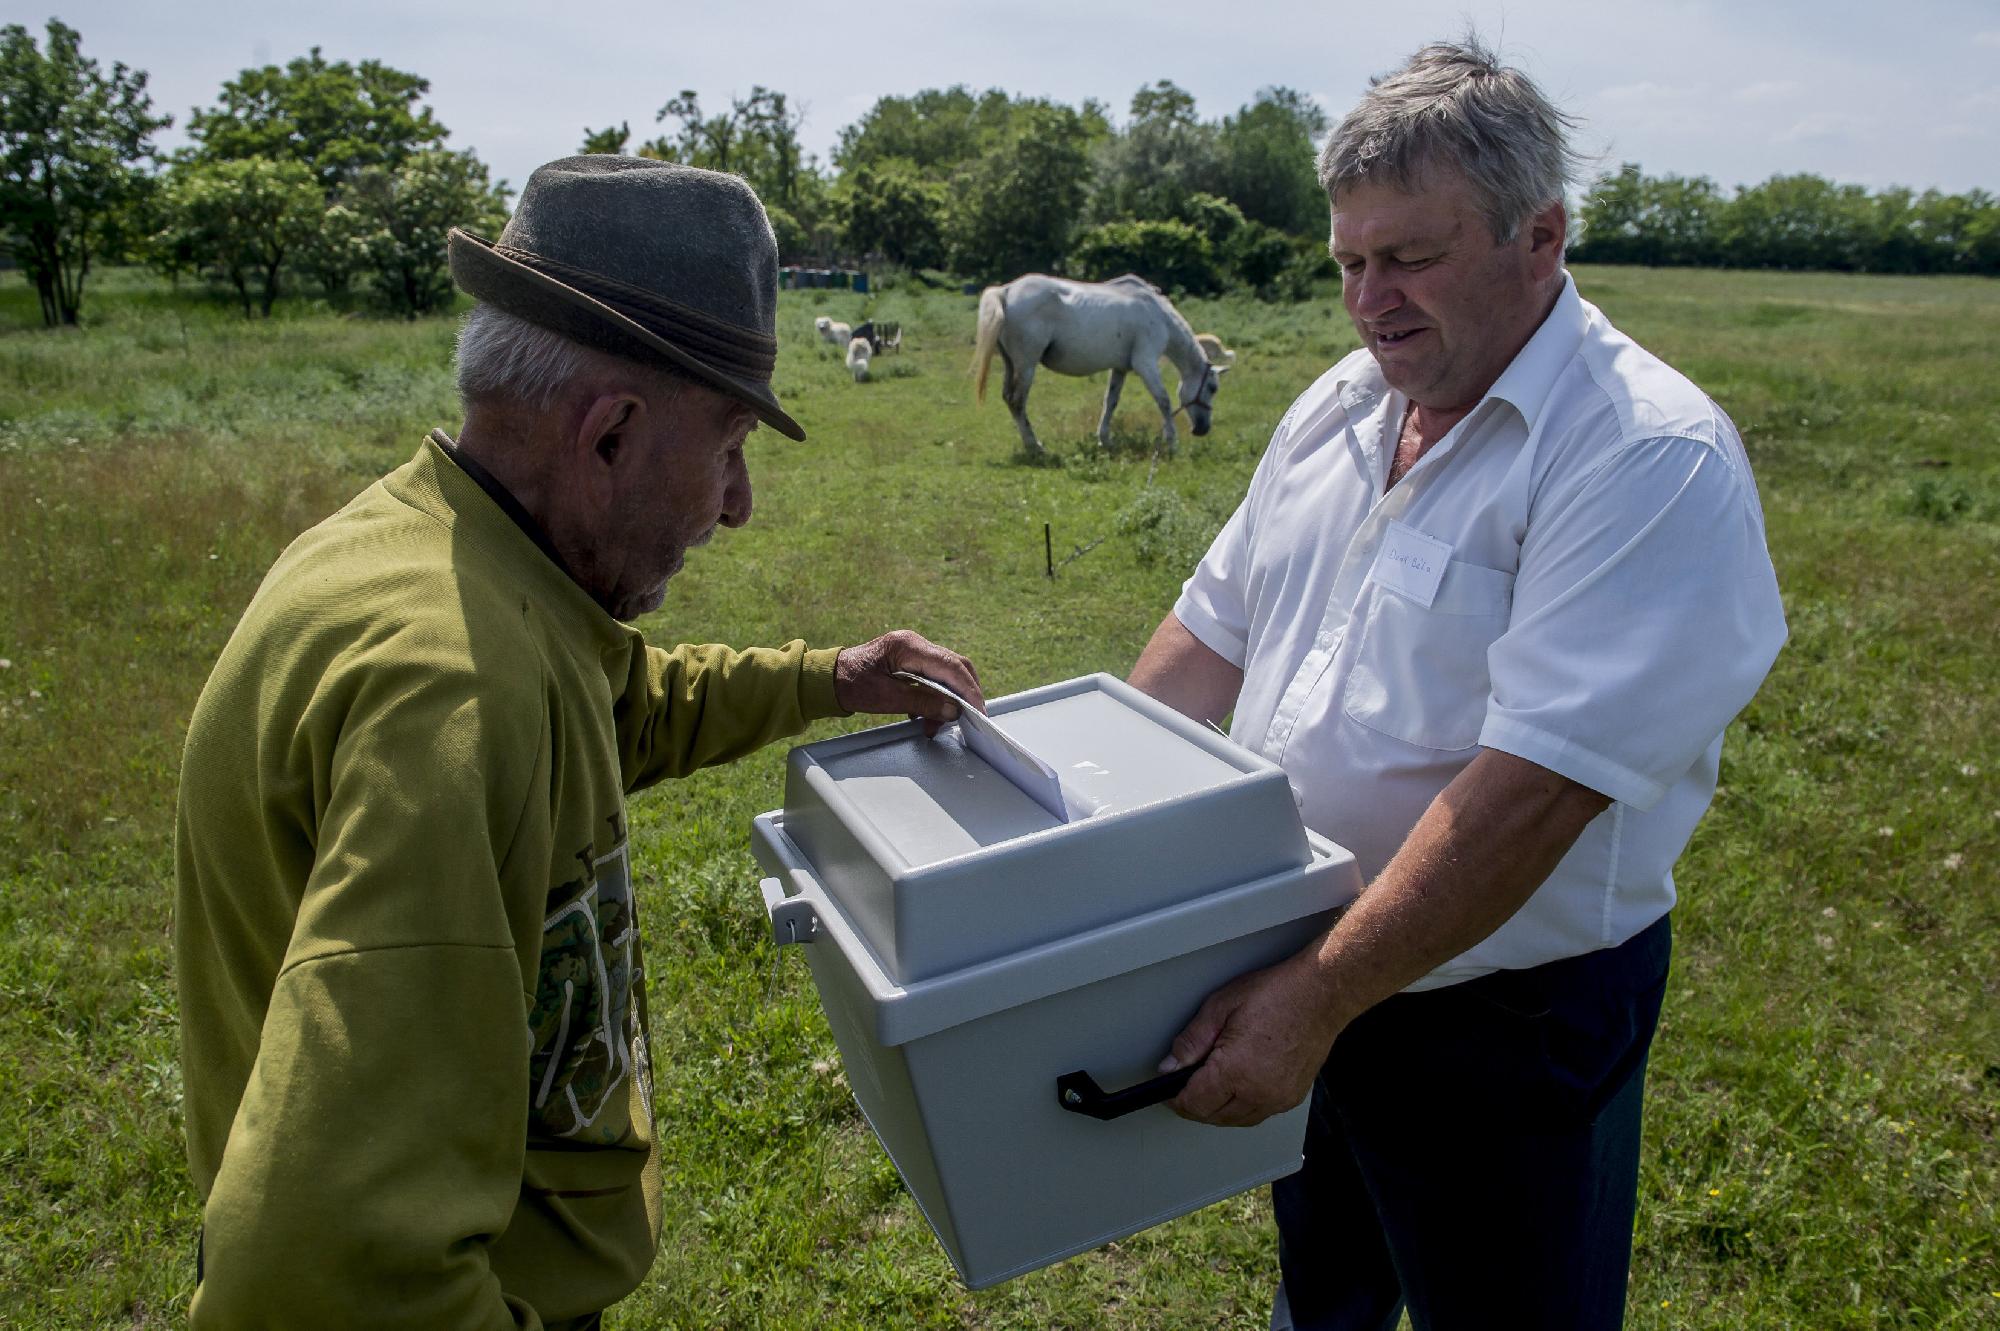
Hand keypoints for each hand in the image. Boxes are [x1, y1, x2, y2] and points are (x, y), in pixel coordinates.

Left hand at [834, 630, 984, 736]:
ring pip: (945, 675)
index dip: (969, 689)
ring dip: (947, 701)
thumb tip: (953, 711)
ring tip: (936, 725)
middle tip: (971, 717)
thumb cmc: (851, 684)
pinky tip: (927, 718)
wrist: (828, 679)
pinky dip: (935, 699)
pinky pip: (933, 679)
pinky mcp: (911, 662)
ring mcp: (913, 651)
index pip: (951, 666)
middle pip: (954, 667)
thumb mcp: (887, 698)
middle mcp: (915, 644)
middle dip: (964, 694)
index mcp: (908, 646)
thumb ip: (923, 703)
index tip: (978, 710)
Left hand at [1161, 953, 1343, 1127]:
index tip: (1169, 1092)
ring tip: (1211, 1086)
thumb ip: (1191, 1041)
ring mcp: (1279, 1098)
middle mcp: (1258, 1092)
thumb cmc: (1276, 994)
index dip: (1176, 1100)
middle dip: (1195, 1106)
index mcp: (1236, 1071)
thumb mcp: (1220, 1007)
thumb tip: (1170, 1066)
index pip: (1195, 1103)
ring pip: (1237, 1120)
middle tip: (1186, 1086)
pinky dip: (1243, 1107)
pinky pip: (1260, 1114)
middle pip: (1214, 1117)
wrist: (1321, 995)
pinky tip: (1239, 1088)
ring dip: (1219, 1110)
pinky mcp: (1293, 1097)